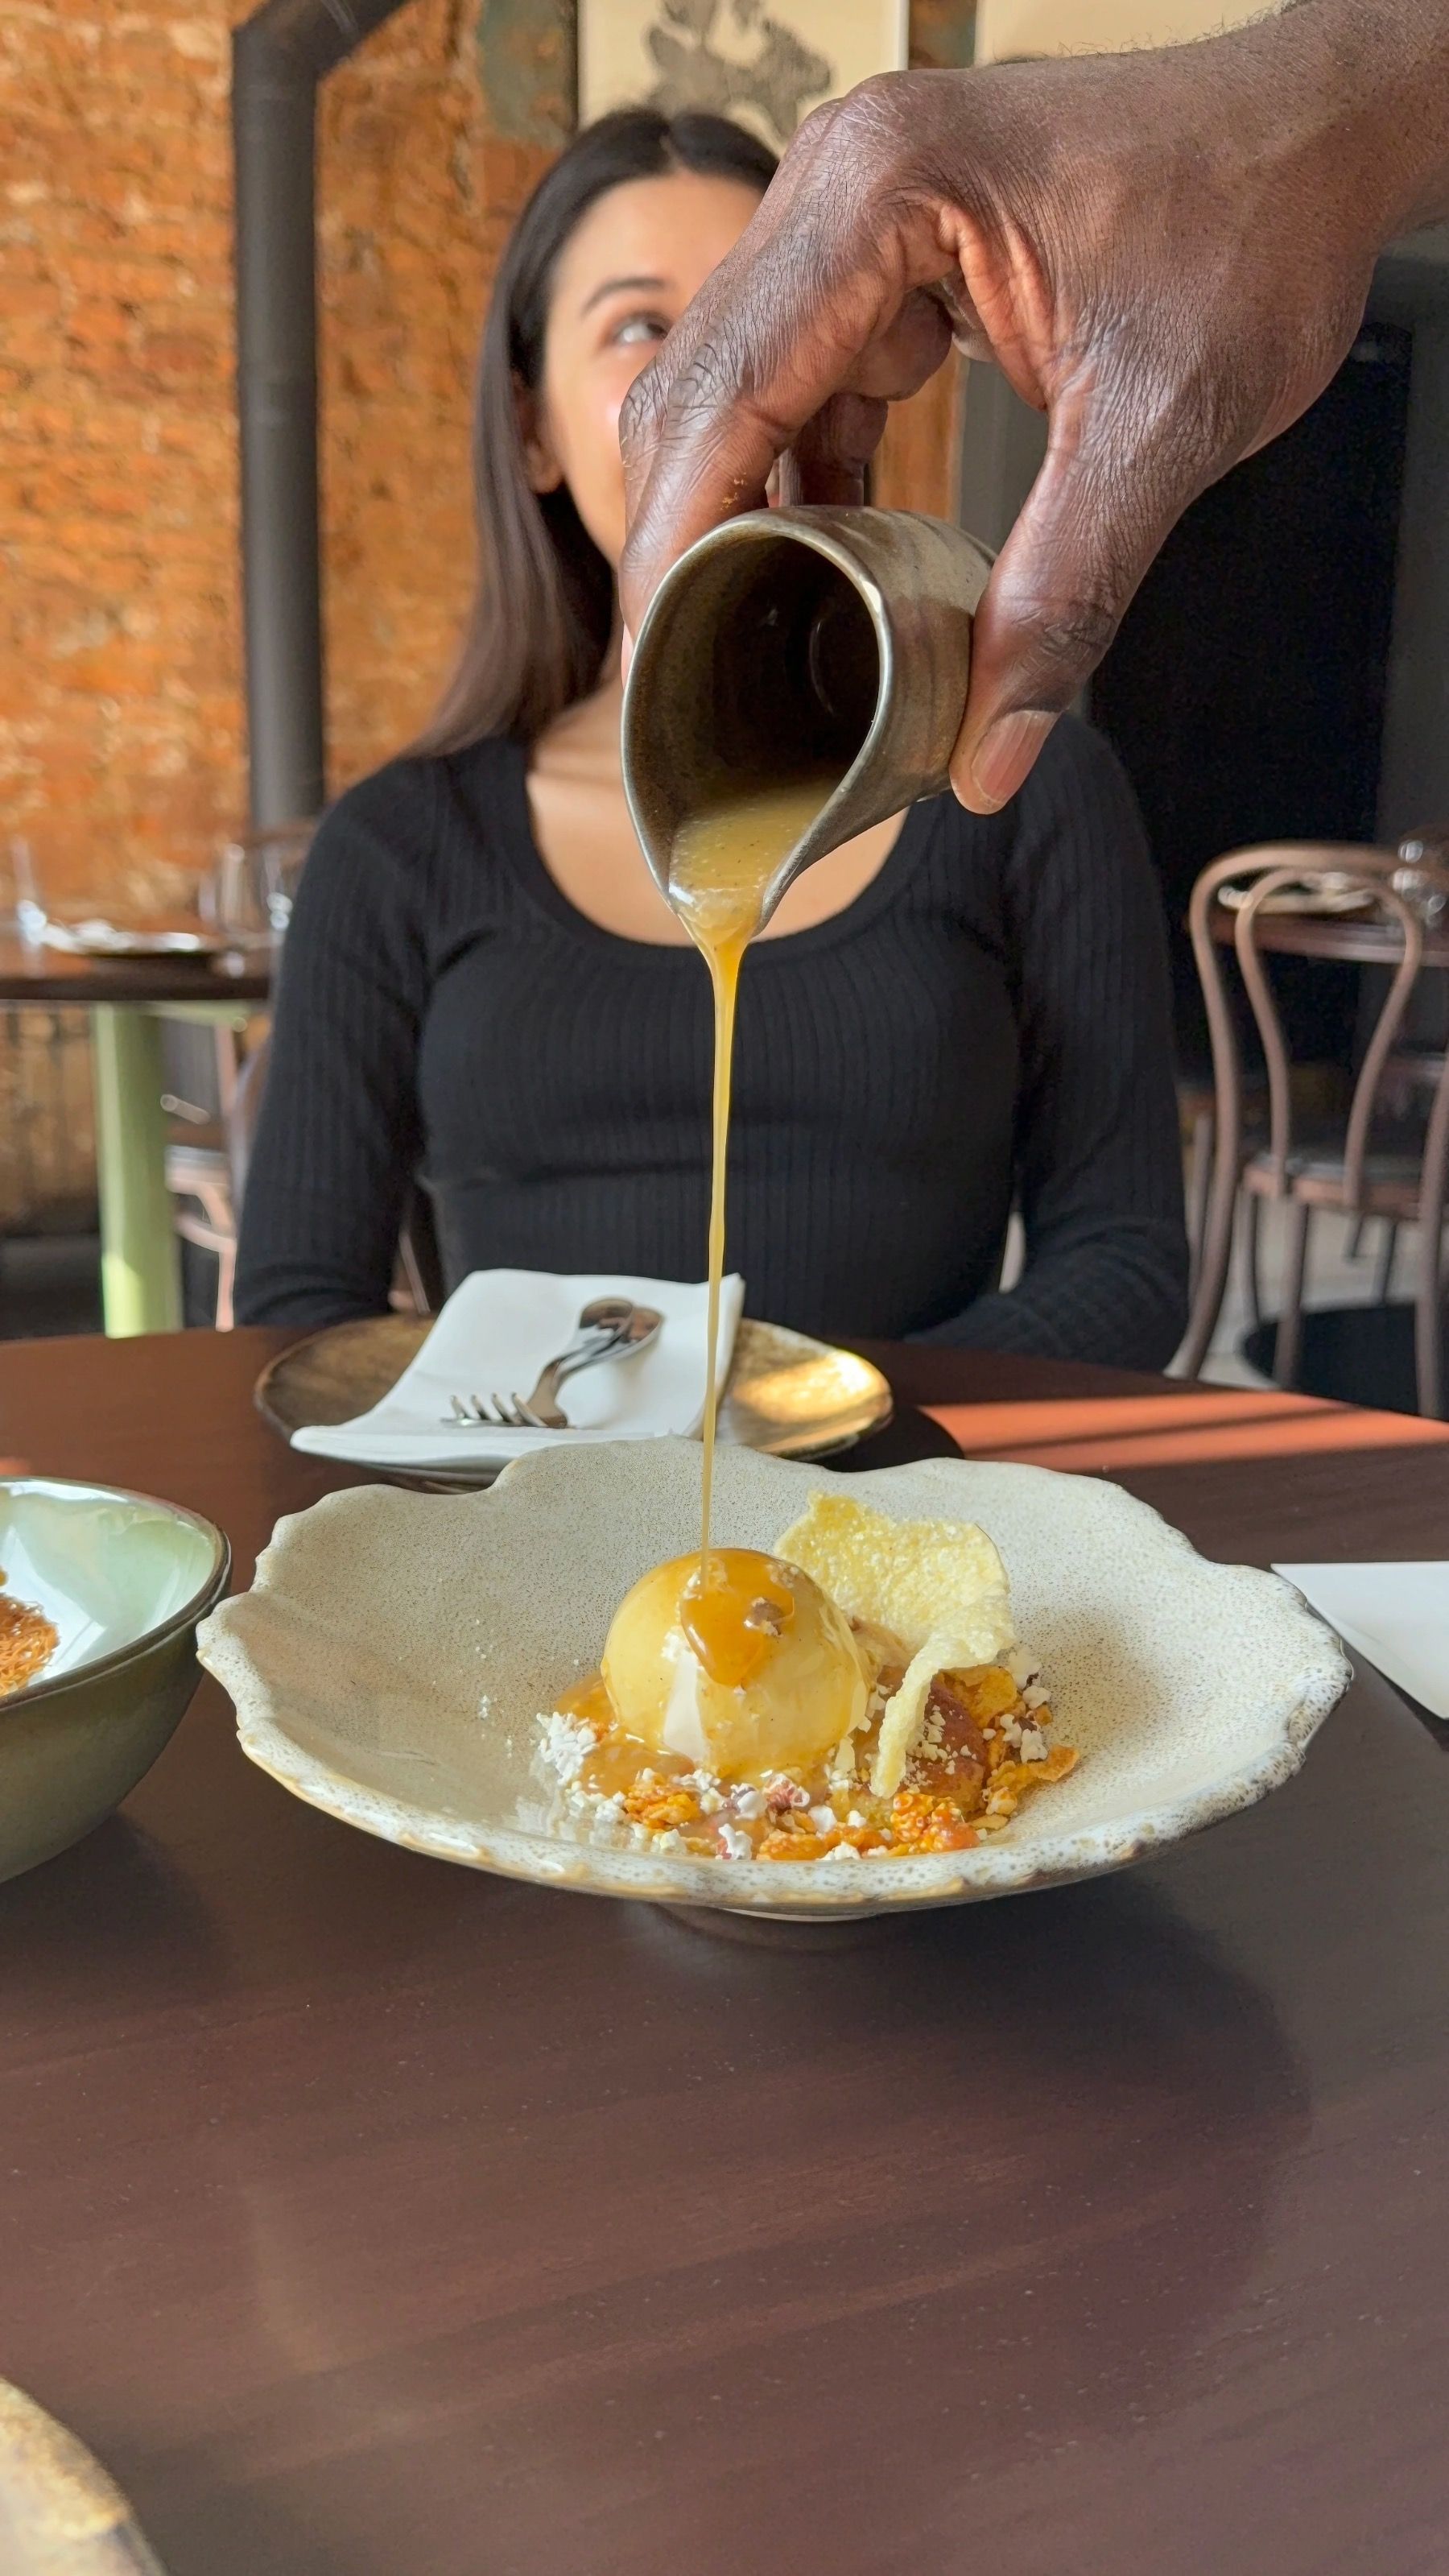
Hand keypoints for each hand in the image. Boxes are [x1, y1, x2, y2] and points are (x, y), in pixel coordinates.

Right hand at [621, 8, 1445, 811]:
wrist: (1320, 133)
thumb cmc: (1258, 224)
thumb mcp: (1164, 424)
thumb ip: (1067, 592)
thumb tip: (989, 753)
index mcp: (880, 192)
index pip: (721, 394)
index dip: (672, 546)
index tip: (653, 668)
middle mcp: (837, 181)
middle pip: (696, 389)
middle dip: (682, 543)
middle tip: (677, 683)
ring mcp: (851, 212)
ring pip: (734, 389)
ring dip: (733, 516)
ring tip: (733, 644)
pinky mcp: (883, 252)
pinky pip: (802, 382)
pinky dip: (800, 481)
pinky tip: (817, 570)